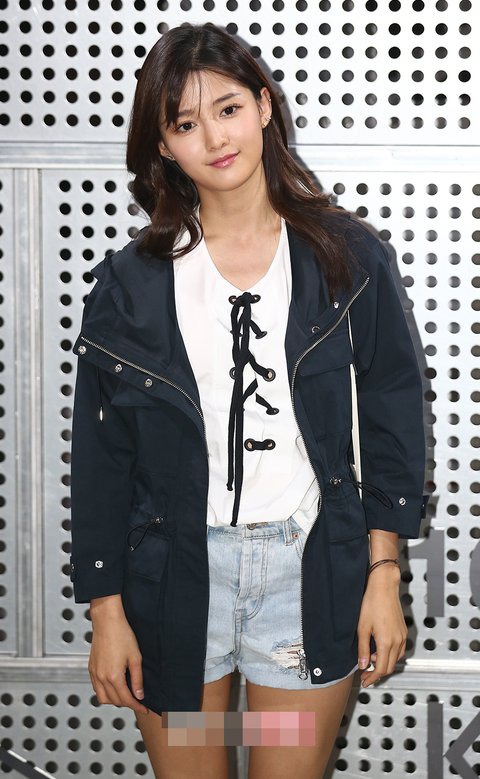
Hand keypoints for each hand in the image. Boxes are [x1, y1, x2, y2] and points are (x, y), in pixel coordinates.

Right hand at [88, 595, 148, 713]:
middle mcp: (101, 678)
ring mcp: (94, 674)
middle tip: (138, 701)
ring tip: (126, 695)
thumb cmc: (122, 635)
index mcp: (113, 676)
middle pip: (114, 701)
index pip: (126, 699)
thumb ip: (137, 679)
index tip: (144, 709)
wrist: (107, 621)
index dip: (137, 706)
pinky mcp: (91, 669)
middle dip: (127, 704)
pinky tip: (114, 687)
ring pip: (102, 698)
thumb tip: (139, 695)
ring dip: (114, 700)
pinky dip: (105, 693)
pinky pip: (96, 688)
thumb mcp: (135, 658)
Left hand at [357, 565, 406, 687]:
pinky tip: (381, 651)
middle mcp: (397, 641)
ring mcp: (402, 636)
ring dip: (384, 664)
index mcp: (386, 642)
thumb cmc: (372, 603)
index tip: (365, 680)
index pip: (381, 669)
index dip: (372, 678)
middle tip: (365, 675)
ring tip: (371, 661)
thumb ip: (362, 649)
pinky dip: (391, 655)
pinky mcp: (403, 631)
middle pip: (389, 667)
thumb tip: (363, 665)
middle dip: (377, 674)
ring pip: (396, 660)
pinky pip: (400, 650)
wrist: (384, 587)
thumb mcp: (362, 627)